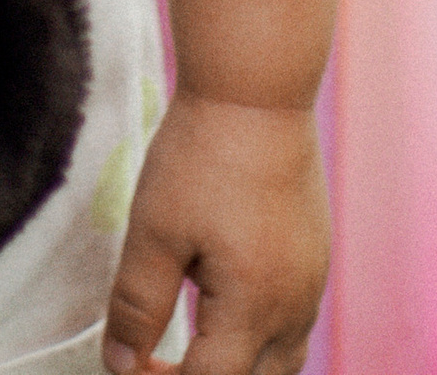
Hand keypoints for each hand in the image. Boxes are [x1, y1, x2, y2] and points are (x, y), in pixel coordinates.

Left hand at [104, 92, 328, 374]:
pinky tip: (226, 303)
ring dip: (240, 365)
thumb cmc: (202, 154)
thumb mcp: (155, 230)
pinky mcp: (316, 256)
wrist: (256, 89)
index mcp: (254, 308)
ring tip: (193, 341)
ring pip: (284, 360)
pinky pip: (295, 323)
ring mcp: (313, 282)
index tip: (131, 362)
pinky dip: (262, 336)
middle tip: (159, 360)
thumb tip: (121, 364)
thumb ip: (137, 305)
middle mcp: (294, 306)